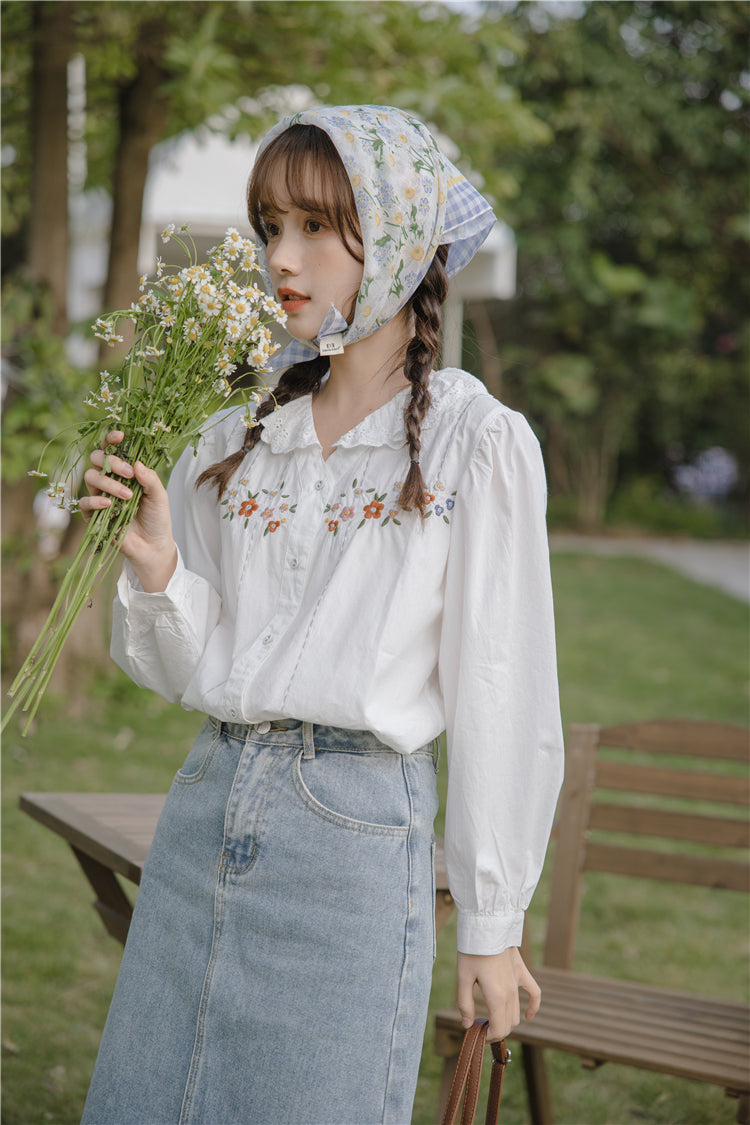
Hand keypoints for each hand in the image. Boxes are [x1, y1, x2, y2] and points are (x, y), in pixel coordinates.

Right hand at [80, 430, 176, 591]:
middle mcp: (110, 479)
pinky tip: (109, 505)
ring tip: (128, 496)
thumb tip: (137, 463)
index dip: (111, 440)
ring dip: (109, 483)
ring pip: (91, 477)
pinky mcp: (93, 514)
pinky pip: (84, 501)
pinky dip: (95, 500)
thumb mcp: (159, 496)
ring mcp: (100, 495)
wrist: (153, 545)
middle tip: (130, 474)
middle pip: (97, 458)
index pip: (112, 449)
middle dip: (112, 462)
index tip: (120, 436)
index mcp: (125, 471)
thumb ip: (150, 479)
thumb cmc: (157, 517)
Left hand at [456, 947, 540, 1040]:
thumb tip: (467, 1025)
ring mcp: (518, 982)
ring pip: (517, 1013)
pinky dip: (533, 1006)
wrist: (488, 927)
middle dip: (495, 1031)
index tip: (477, 1034)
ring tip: (491, 1020)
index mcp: (496, 997)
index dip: (488, 1037)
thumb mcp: (463, 978)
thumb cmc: (472, 952)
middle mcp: (510, 993)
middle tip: (481, 1028)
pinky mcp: (521, 971)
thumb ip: (464, 1004)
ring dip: (506, 1022)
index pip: (499, 1029)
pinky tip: (528, 1015)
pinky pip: (534, 993)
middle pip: (508, 1024)